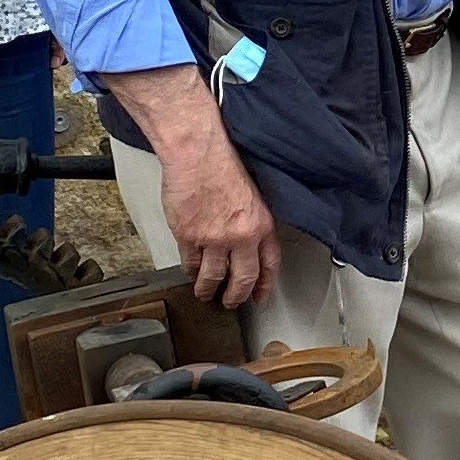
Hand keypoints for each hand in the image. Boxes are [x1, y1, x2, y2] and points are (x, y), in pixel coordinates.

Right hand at [163, 134, 282, 308]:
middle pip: (243, 279)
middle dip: (237, 296)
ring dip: (209, 289)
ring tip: (206, 294)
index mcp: (261, 224)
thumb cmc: (222, 166)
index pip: (269, 264)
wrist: (198, 156)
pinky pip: (191, 264)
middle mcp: (241, 237)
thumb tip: (248, 244)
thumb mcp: (252, 195)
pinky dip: (190, 272)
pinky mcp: (190, 238)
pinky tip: (191, 274)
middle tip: (231, 303)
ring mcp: (214, 240)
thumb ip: (252, 222)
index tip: (260, 296)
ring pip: (214, 277)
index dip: (265, 284)